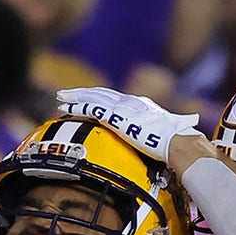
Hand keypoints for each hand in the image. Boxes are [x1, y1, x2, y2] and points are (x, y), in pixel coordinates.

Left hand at [57, 86, 202, 162]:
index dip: (99, 96)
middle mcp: (129, 102)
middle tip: (66, 93)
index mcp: (140, 104)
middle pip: (100, 93)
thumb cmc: (175, 141)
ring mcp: (121, 109)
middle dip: (82, 92)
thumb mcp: (166, 132)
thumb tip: (167, 139)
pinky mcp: (114, 118)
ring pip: (91, 98)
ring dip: (74, 97)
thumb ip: (159, 132)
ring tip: (60, 97)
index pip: (115, 97)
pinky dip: (76, 107)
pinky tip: (64, 108)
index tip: (88, 97)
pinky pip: (89, 110)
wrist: (175, 141)